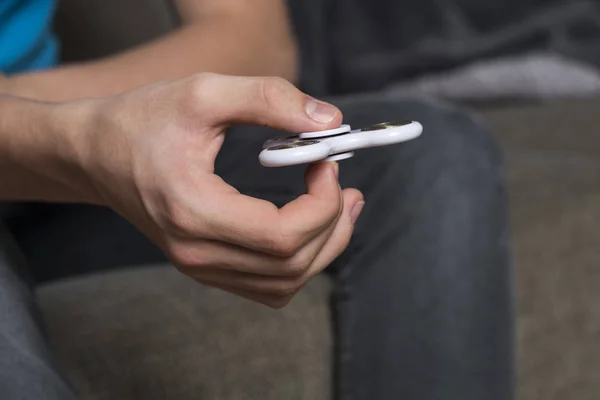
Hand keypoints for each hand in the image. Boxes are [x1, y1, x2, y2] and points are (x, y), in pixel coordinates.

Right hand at [73, 73, 363, 307]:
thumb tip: (329, 120)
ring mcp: (199, 265)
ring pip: (284, 283)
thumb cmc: (142, 120)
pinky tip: (308, 229)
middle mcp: (196, 252)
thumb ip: (268, 99)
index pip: (282, 235)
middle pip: (291, 264)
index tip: (326, 164)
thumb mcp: (204, 93)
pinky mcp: (204, 266)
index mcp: (194, 211)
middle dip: (334, 225)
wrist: (95, 152)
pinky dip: (299, 263)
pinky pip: (267, 286)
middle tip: (347, 187)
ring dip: (324, 247)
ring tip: (341, 207)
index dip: (322, 204)